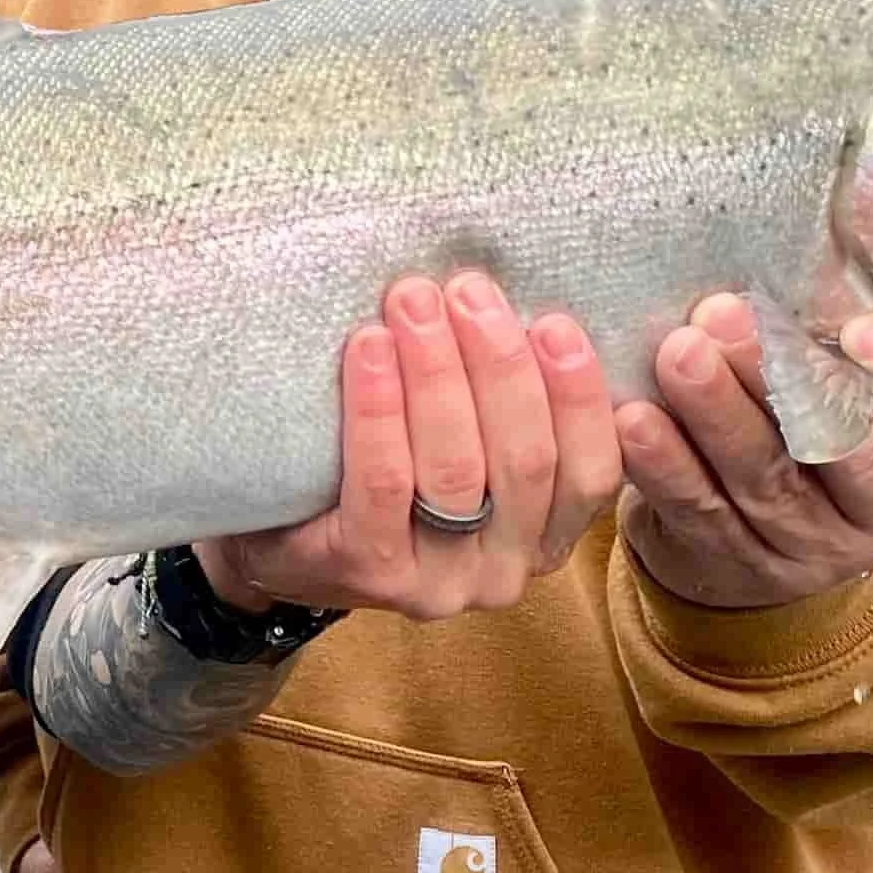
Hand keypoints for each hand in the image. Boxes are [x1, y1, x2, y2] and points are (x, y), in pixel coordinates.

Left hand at [196, 272, 622, 620]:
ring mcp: (439, 583)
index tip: (555, 321)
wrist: (281, 536)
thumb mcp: (466, 441)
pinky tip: (370, 346)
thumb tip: (512, 296)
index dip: (580, 396)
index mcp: (547, 534)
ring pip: (456, 469)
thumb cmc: (387, 466)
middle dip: (499, 363)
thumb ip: (502, 399)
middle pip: (525, 460)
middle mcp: (506, 571)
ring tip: (413, 301)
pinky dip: (379, 406)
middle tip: (469, 289)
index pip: (591, 471)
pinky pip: (384, 480)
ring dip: (437, 372)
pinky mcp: (369, 572)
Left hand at [618, 295, 872, 609]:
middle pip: (855, 450)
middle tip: (726, 314)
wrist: (751, 524)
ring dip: (717, 413)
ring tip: (676, 353)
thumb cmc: (811, 404)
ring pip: (769, 479)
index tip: (863, 326)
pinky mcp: (739, 561)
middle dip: (787, 381)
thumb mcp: (851, 363)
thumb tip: (826, 188)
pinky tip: (634, 419)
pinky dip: (664, 464)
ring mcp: (815, 541)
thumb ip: (846, 302)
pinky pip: (701, 511)